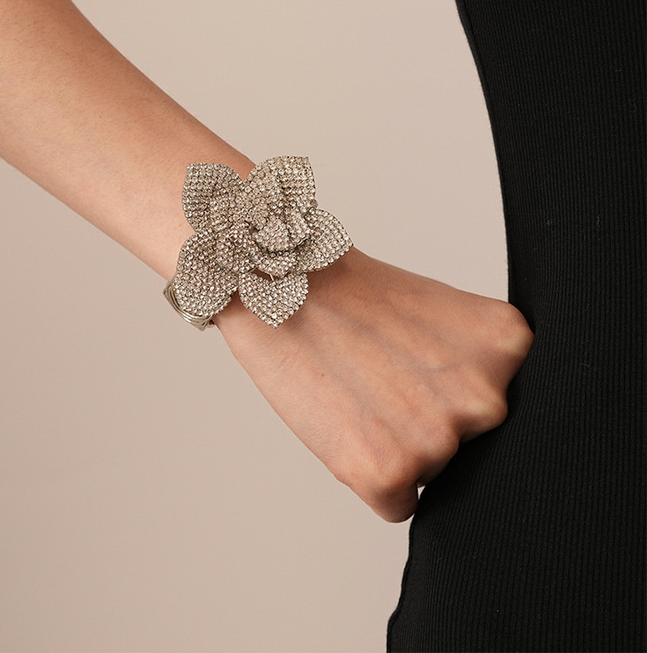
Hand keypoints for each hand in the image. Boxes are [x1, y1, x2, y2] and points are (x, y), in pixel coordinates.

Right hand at [214, 247, 532, 521]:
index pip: (499, 404)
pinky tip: (346, 423)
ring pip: (433, 473)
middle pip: (473, 445)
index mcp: (509, 347)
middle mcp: (487, 398)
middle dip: (430, 423)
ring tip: (357, 392)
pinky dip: (370, 477)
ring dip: (398, 448)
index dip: (449, 389)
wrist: (281, 287)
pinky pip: (397, 504)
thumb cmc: (350, 297)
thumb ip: (482, 367)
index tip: (414, 363)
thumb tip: (493, 434)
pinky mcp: (388, 472)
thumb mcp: (446, 315)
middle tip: (381, 378)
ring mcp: (439, 438)